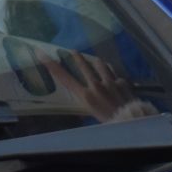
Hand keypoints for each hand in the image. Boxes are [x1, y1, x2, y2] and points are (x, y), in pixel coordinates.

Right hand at [41, 49, 159, 122]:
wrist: (130, 120)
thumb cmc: (108, 120)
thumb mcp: (92, 113)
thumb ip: (88, 101)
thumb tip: (85, 95)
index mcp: (85, 95)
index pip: (64, 78)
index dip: (52, 66)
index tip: (42, 54)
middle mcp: (95, 85)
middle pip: (84, 66)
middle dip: (78, 58)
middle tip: (74, 51)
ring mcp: (109, 81)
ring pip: (101, 65)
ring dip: (97, 62)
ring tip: (96, 60)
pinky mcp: (122, 81)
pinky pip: (115, 74)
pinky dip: (113, 75)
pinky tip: (114, 77)